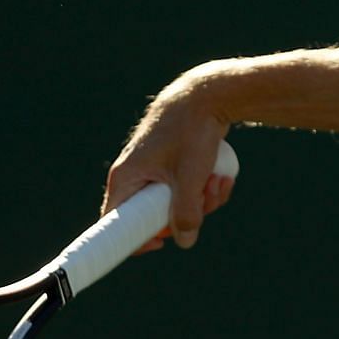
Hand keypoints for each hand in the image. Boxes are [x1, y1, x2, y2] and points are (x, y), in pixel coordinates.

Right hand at [102, 78, 235, 251]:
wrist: (206, 95)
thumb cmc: (191, 131)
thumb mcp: (190, 176)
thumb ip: (186, 211)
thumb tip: (184, 241)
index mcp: (126, 178)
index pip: (115, 223)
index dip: (135, 240)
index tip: (161, 243)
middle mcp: (135, 176)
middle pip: (154, 217)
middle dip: (186, 214)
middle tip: (204, 202)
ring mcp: (154, 171)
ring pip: (175, 205)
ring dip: (203, 201)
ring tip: (220, 181)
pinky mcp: (172, 166)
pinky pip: (186, 191)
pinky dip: (205, 189)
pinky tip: (223, 178)